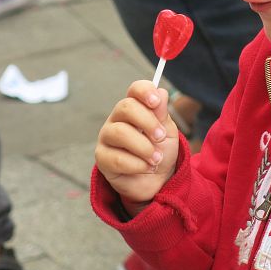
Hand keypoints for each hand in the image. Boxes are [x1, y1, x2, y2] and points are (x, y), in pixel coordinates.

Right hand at [96, 81, 180, 215]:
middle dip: (147, 122)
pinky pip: (117, 158)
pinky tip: (147, 168)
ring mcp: (107, 137)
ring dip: (144, 147)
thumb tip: (161, 92)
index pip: (135, 90)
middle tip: (161, 136)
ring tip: (157, 158)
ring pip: (120, 132)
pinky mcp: (102, 158)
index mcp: (135, 108)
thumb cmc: (161, 150)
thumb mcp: (168, 132)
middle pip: (125, 107)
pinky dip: (138, 165)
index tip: (156, 102)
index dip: (145, 91)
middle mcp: (117, 118)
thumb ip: (162, 114)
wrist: (158, 180)